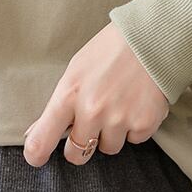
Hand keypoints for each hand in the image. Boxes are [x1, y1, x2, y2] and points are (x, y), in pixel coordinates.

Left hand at [23, 21, 170, 166]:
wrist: (156, 34)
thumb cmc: (110, 52)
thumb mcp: (75, 72)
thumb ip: (57, 106)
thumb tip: (34, 134)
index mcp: (68, 96)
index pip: (41, 142)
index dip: (36, 155)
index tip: (38, 158)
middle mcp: (92, 111)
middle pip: (76, 155)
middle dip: (80, 146)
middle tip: (91, 124)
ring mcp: (119, 118)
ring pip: (108, 148)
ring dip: (112, 134)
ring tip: (120, 105)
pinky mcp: (144, 122)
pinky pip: (134, 140)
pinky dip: (135, 127)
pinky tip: (138, 103)